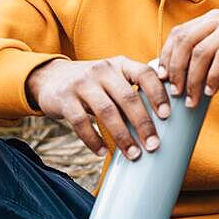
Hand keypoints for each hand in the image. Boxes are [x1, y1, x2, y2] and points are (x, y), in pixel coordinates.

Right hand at [25, 57, 170, 160]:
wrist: (50, 78)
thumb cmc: (92, 83)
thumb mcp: (112, 77)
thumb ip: (132, 89)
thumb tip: (163, 120)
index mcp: (120, 64)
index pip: (144, 73)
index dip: (158, 93)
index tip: (167, 115)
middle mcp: (102, 70)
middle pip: (127, 97)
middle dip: (143, 123)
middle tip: (153, 145)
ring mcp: (82, 83)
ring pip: (106, 111)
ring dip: (122, 136)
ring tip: (133, 154)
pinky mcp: (64, 98)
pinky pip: (81, 122)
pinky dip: (93, 140)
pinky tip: (102, 152)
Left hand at [156, 7, 218, 107]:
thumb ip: (208, 57)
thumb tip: (179, 77)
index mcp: (213, 18)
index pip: (179, 33)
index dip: (166, 56)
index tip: (163, 79)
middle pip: (186, 41)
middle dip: (176, 70)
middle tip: (176, 93)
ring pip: (201, 51)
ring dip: (193, 79)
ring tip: (192, 99)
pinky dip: (213, 77)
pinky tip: (212, 92)